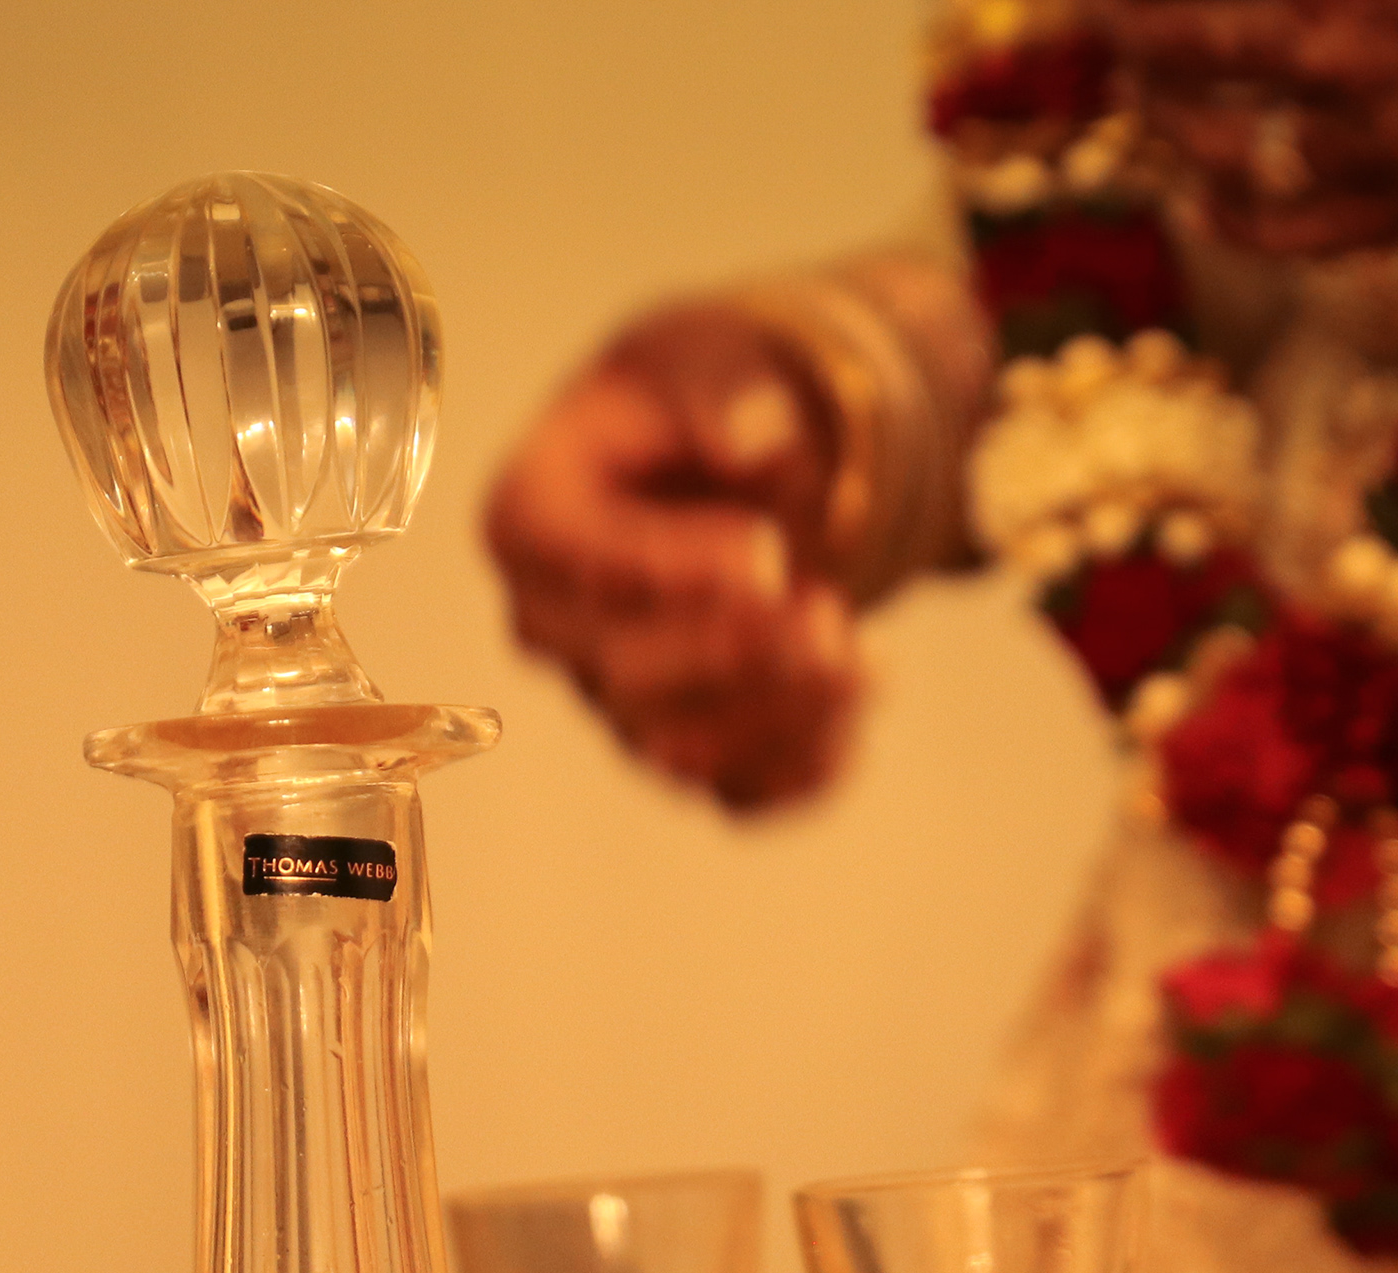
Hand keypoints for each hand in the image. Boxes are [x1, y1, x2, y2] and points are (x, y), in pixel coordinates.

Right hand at [483, 304, 863, 812]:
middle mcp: (551, 620)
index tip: (762, 554)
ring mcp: (609, 693)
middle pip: (624, 671)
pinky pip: (729, 791)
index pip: (578, 561)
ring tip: (868, 664)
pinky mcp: (677, 741)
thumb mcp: (699, 355)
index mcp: (529, 516)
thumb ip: (720, 388)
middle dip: (737, 654)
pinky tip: (858, 721)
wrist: (715, 456)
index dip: (671, 570)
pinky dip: (799, 772)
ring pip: (675, 747)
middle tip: (829, 616)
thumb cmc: (684, 402)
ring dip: (778, 718)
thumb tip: (756, 435)